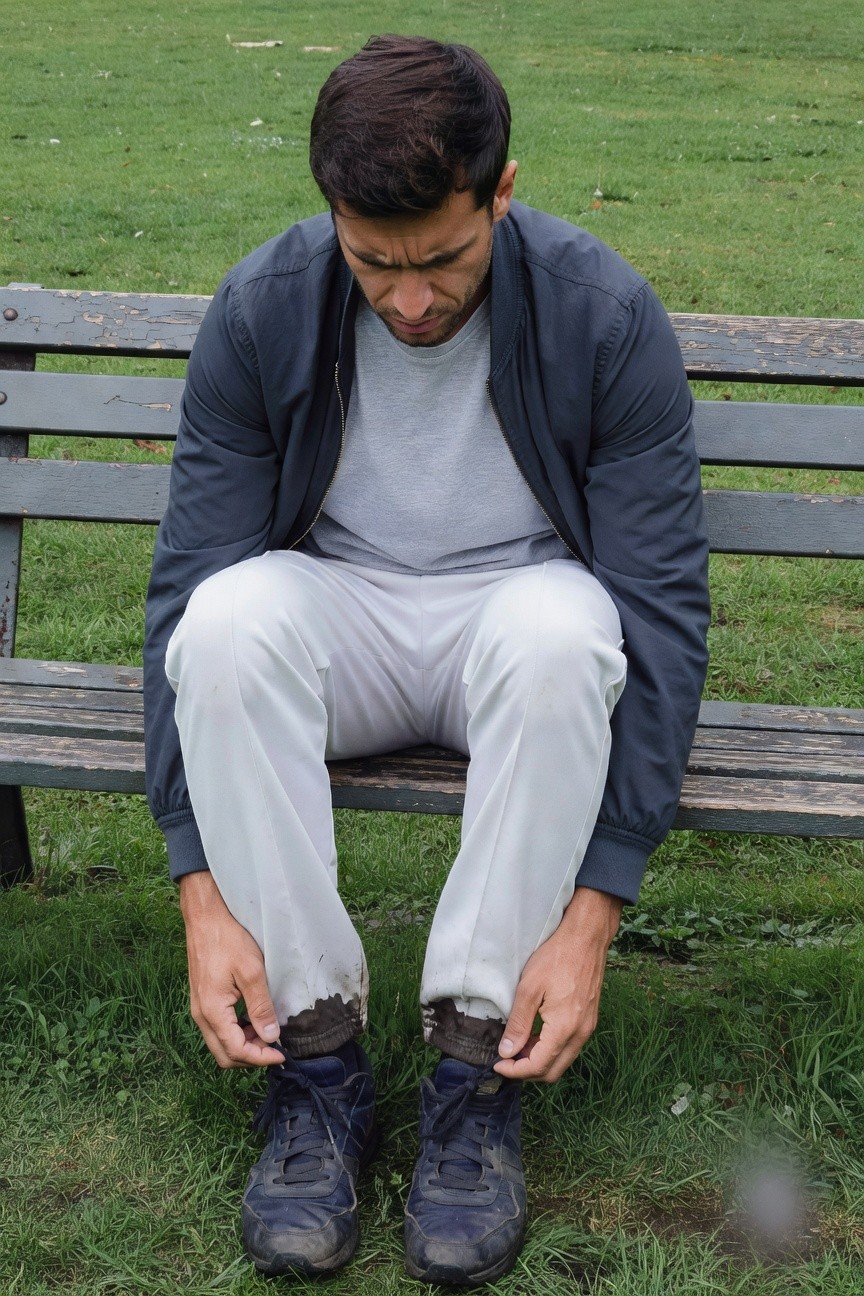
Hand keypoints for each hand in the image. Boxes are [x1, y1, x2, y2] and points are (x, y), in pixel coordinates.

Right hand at [179, 870, 284, 1068]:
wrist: (205, 918)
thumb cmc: (228, 940)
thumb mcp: (251, 971)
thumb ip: (260, 1006)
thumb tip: (270, 1037)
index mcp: (211, 1011)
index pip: (235, 1050)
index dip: (260, 1058)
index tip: (282, 1054)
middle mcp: (200, 1015)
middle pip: (224, 1055)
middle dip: (251, 1057)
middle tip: (275, 1048)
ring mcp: (199, 1009)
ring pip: (220, 1044)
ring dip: (244, 1046)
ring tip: (267, 1033)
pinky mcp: (202, 1000)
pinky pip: (218, 1029)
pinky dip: (236, 1033)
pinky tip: (253, 1021)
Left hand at [493, 886, 621, 1083]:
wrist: (586, 938)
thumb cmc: (556, 958)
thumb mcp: (529, 989)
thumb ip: (518, 1024)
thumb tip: (507, 1052)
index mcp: (565, 1028)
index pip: (538, 1065)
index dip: (515, 1071)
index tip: (497, 1064)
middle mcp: (581, 1034)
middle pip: (553, 1071)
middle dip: (527, 1071)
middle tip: (506, 1059)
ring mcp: (588, 1028)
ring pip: (562, 1061)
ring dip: (539, 1060)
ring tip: (517, 1046)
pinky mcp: (589, 1020)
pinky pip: (569, 1047)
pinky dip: (550, 1049)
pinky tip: (535, 1035)